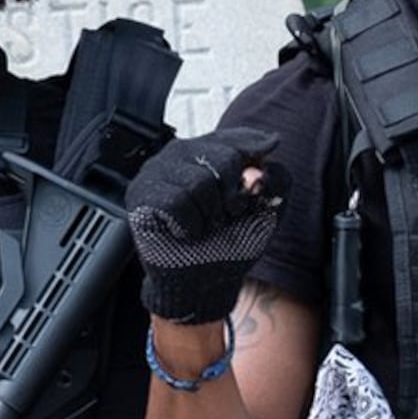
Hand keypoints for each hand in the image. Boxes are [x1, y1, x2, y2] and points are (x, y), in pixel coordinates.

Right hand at [128, 128, 281, 326]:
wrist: (207, 280)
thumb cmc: (232, 240)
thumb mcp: (268, 206)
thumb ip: (276, 178)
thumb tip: (258, 167)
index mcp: (212, 148)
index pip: (240, 139)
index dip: (253, 169)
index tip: (254, 192)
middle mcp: (182, 152)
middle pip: (225, 158)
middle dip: (233, 196)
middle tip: (224, 217)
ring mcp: (158, 170)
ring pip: (199, 182)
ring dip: (210, 215)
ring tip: (204, 226)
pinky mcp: (141, 194)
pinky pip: (176, 202)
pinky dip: (189, 225)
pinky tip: (185, 232)